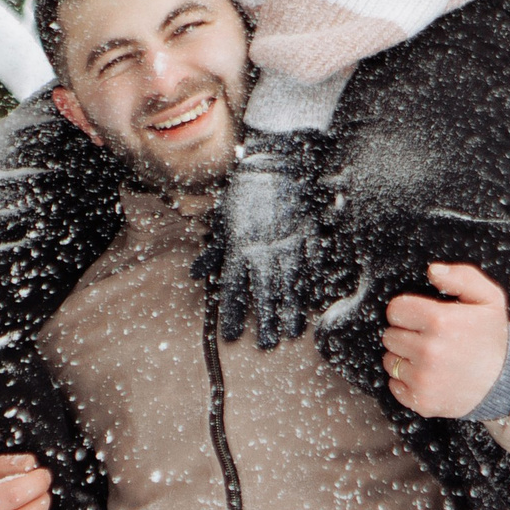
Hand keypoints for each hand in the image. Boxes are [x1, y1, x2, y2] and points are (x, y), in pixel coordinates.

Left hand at [204, 130, 324, 348]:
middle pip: (263, 294)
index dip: (232, 314)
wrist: (275, 164)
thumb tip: (198, 274)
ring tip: (290, 333)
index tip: (232, 335)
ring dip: (290, 312)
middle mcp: (264, 250)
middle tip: (265, 344)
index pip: (233, 289)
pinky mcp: (308, 236)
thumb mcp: (222, 221)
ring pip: (289, 286)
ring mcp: (289, 244)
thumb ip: (213, 251)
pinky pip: (311, 267)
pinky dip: (311, 287)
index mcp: (239, 247)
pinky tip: (311, 303)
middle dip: (264, 322)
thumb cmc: (244, 192)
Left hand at [383, 264, 509, 418]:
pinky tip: (429, 376)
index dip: (408, 311)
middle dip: (406, 334)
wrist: (506, 383)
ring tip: (431, 358)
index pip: (395, 310)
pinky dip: (406, 381)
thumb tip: (432, 271)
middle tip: (430, 339)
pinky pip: (394, 385)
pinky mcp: (421, 401)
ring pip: (390, 360)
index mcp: (440, 321)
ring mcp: (424, 379)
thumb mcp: (489, 298)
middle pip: (389, 335)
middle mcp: (428, 351)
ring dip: (404, 358)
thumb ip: (461, 277)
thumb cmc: (493, 338)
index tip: (423, 318)